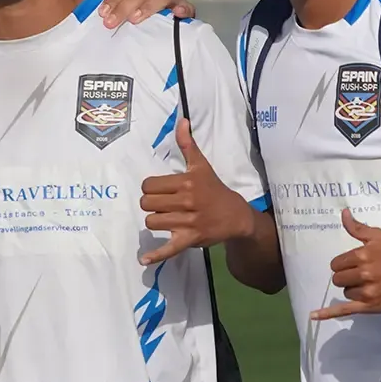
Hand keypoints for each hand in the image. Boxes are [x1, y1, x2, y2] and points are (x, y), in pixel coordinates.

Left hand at [94, 0, 194, 27]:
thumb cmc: (140, 15)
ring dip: (148, 7)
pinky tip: (176, 13)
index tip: (102, 13)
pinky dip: (183, 9)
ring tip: (135, 18)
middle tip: (110, 22)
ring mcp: (175, 0)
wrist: (162, 34)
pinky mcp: (187, 12)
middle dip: (124, 6)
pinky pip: (187, 8)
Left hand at [138, 119, 254, 264]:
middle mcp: (187, 201)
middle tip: (164, 205)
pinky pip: (169, 248)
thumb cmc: (214, 189)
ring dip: (156, 221)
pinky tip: (144, 260)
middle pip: (147, 204)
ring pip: (152, 222)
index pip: (149, 185)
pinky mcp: (190, 239)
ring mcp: (189, 222)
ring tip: (167, 218)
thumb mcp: (202, 166)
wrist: (236, 215)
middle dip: (152, 204)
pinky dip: (156, 255)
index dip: (151, 188)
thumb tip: (181, 122)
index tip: (161, 191)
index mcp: (187, 182)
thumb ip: (187, 145)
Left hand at [310, 209, 380, 319]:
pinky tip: (313, 315)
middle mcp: (364, 274)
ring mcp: (367, 292)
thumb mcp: (378, 236)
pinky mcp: (370, 306)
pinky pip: (344, 310)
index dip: (343, 264)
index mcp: (362, 256)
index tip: (355, 264)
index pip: (336, 264)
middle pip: (338, 279)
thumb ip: (357, 228)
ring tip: (369, 285)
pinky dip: (327, 314)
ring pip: (345, 293)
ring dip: (352, 289)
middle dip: (346, 277)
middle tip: (361, 275)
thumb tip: (343, 213)